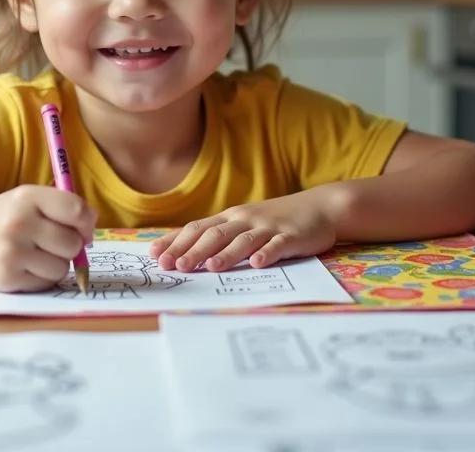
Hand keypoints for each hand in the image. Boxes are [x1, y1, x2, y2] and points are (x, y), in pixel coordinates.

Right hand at [0, 185, 95, 291]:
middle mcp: (19, 223)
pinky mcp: (7, 278)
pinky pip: (45, 283)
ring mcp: (11, 253)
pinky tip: (25, 267)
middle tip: (53, 243)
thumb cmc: (5, 218)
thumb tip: (92, 228)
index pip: (76, 211)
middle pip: (72, 244)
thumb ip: (63, 207)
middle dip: (70, 246)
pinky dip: (41, 278)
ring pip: (61, 268)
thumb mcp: (29, 200)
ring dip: (56, 264)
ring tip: (36, 255)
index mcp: (27, 197)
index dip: (86, 223)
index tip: (81, 229)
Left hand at [148, 193, 337, 272]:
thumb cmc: (274, 220)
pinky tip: (257, 264)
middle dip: (194, 250)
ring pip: (243, 240)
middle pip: (215, 234)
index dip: (175, 241)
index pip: (196, 228)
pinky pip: (277, 246)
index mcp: (230, 217)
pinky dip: (267, 254)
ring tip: (211, 267)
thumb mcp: (244, 224)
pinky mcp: (290, 237)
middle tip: (176, 266)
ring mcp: (268, 228)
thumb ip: (218, 236)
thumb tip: (183, 253)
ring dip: (226, 254)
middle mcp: (245, 220)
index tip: (155, 256)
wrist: (319, 207)